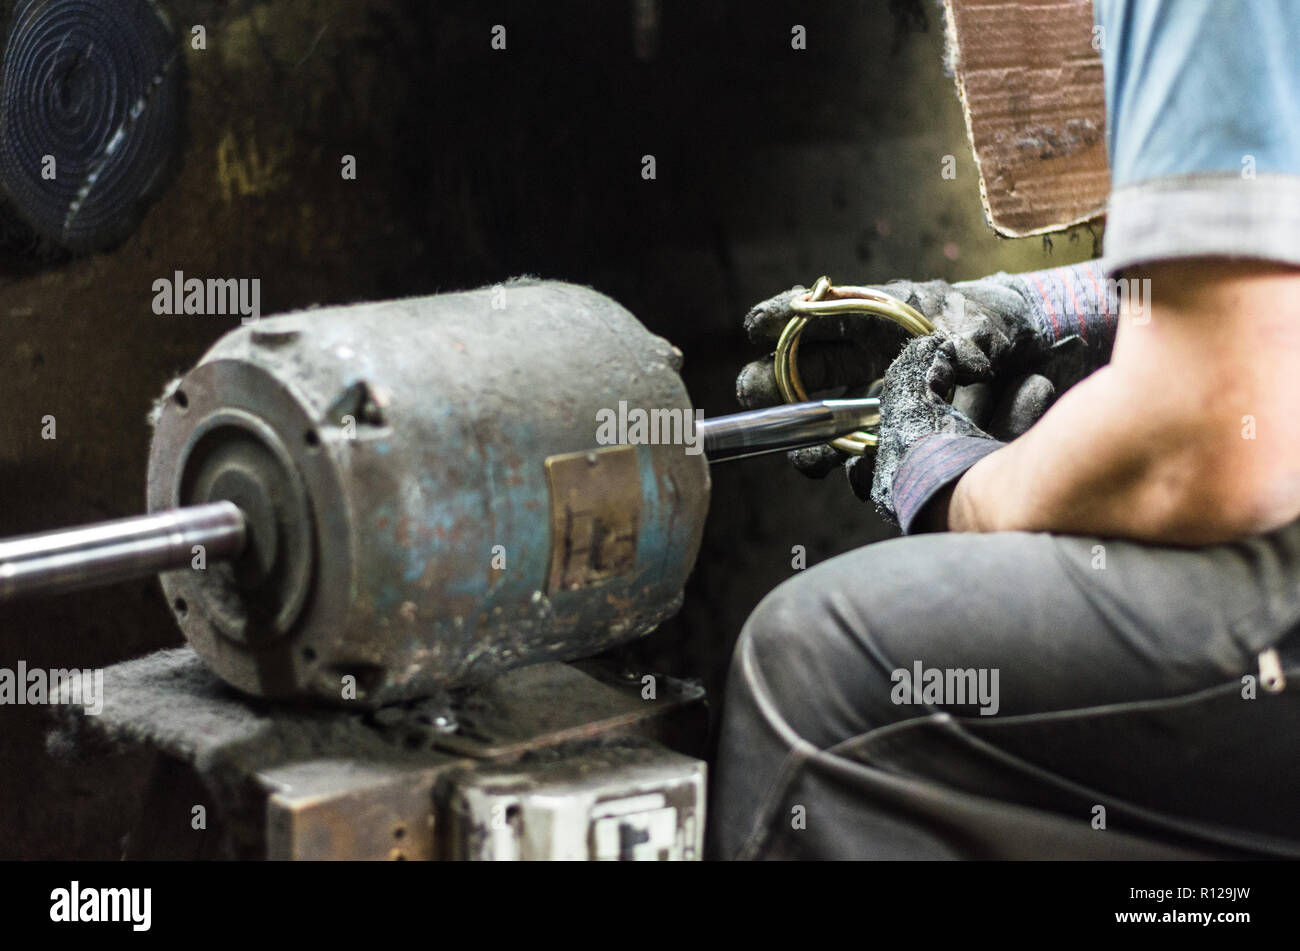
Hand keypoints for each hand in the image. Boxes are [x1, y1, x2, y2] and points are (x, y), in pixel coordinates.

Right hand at [734, 277, 1062, 490]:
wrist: (1046, 358)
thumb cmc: (1011, 325)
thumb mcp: (996, 321)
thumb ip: (977, 334)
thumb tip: (964, 358)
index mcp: (884, 317)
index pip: (823, 314)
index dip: (785, 316)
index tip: (755, 327)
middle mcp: (873, 359)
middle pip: (809, 371)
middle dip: (774, 381)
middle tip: (754, 393)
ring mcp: (884, 399)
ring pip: (830, 421)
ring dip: (811, 439)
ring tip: (802, 454)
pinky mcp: (903, 437)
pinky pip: (868, 457)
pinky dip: (856, 469)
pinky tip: (852, 474)